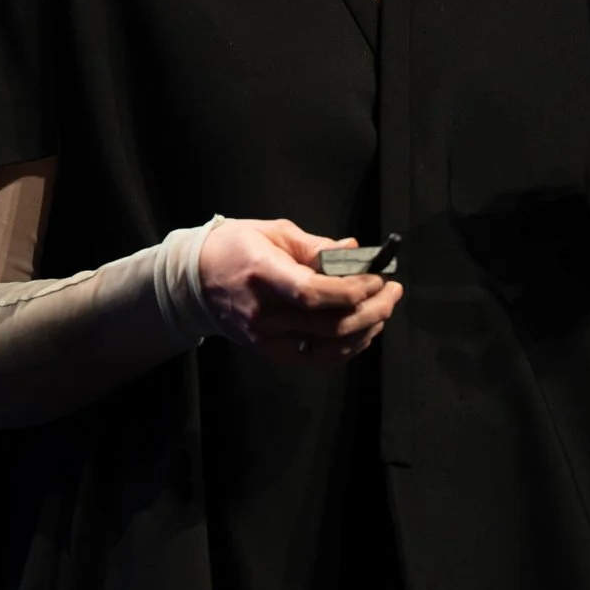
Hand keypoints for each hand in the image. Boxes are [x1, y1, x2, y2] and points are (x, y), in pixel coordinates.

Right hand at [198, 218, 402, 364]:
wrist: (195, 281)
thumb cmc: (236, 248)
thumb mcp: (273, 231)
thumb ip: (315, 246)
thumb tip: (354, 251)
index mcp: (264, 275)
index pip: (312, 293)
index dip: (351, 291)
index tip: (378, 279)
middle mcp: (265, 314)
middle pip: (330, 324)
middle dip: (373, 308)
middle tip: (393, 290)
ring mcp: (267, 340)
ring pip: (330, 346)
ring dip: (367, 329)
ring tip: (384, 308)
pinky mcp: (271, 354)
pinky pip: (319, 358)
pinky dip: (347, 347)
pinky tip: (363, 330)